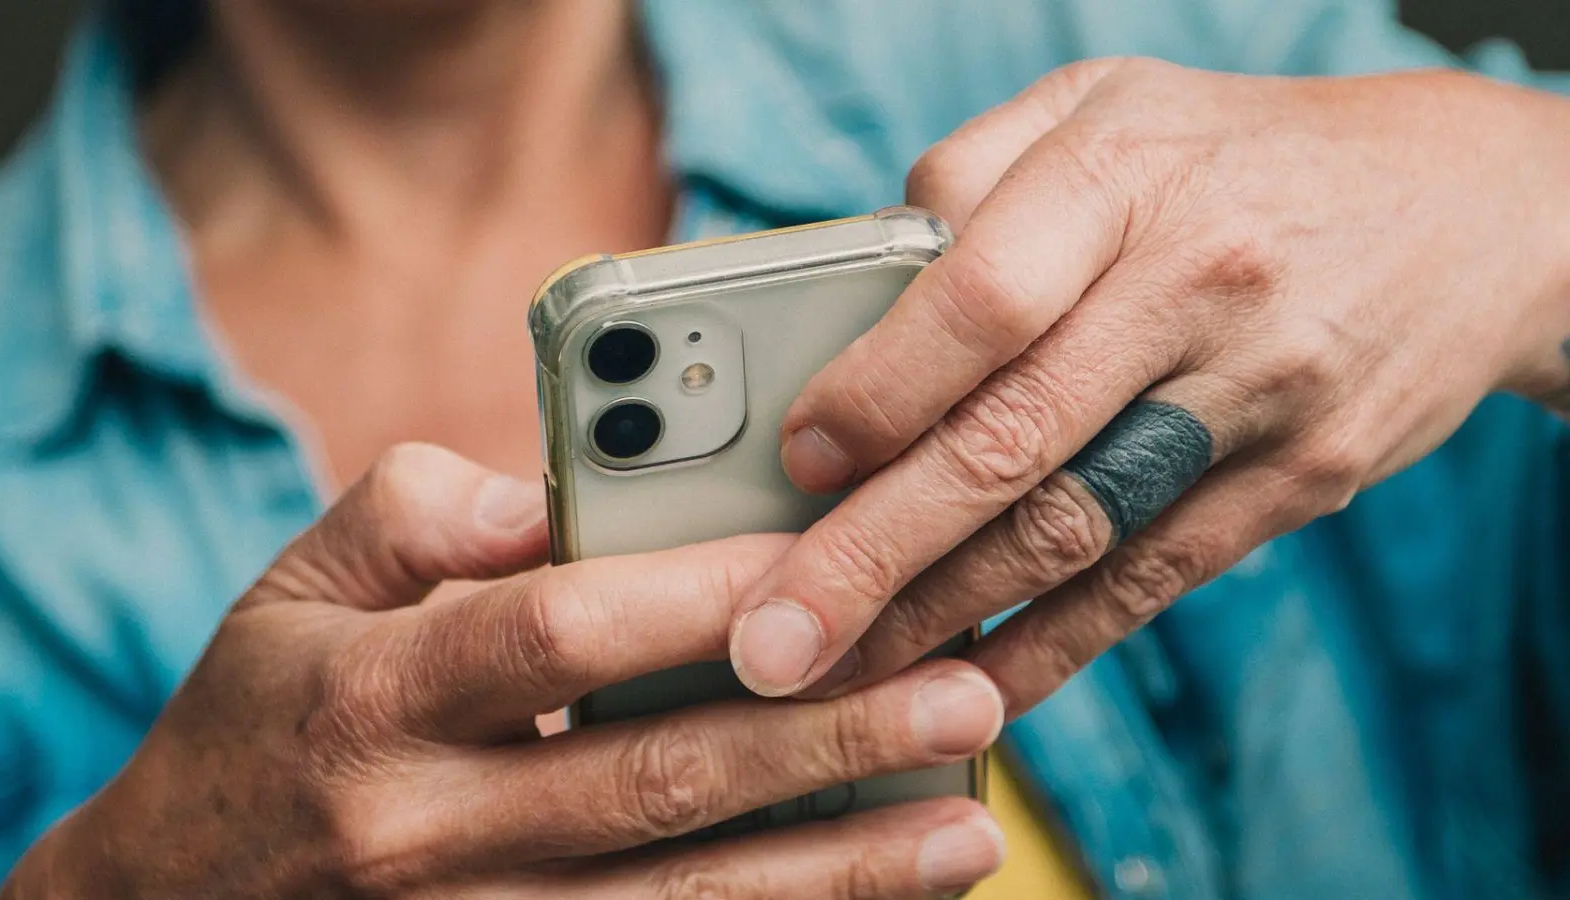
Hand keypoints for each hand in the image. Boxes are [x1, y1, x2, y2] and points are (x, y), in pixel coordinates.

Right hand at [0, 444, 1004, 898]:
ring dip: (831, 874)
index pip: (556, 634)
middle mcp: (421, 827)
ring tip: (965, 833)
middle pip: (650, 781)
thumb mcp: (294, 589)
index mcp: (374, 696)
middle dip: (819, 744)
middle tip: (967, 696)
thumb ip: (412, 512)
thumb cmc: (260, 720)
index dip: (700, 598)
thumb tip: (543, 496)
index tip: (830, 556)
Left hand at [727, 60, 1569, 708]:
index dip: (879, 391)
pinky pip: (1155, 581)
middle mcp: (1197, 283)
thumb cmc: (1235, 155)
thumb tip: (852, 302)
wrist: (1468, 213)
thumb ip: (968, 180)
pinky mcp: (1300, 481)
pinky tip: (973, 688)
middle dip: (874, 556)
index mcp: (1125, 171)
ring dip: (946, 619)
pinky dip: (1055, 645)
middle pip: (1011, 441)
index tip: (801, 459)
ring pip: (1076, 532)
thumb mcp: (1103, 105)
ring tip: (841, 681)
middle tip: (771, 639)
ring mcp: (1260, 393)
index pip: (981, 298)